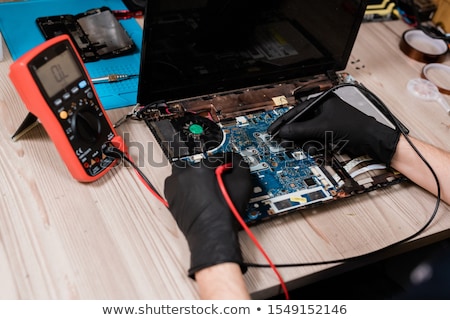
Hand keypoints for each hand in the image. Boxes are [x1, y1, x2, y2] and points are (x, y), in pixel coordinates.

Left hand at [164, 153, 251, 278]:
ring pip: (184, 171)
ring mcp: (175, 184)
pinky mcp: (169, 195)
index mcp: (202, 168)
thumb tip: (235, 159)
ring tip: (203, 187)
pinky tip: (194, 194)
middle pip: (198, 163)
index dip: (224, 162)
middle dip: (206, 169)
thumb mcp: (243, 184)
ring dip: (192, 176)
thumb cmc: (224, 213)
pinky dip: (183, 186)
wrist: (212, 232)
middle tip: (214, 179)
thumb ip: (240, 164)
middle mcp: (185, 173)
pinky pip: (176, 183)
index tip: (226, 166)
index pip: (215, 157)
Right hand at [268, 91, 400, 164]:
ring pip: (308, 134)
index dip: (283, 123)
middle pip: (301, 124)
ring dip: (307, 142)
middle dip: (296, 136)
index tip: (272, 131)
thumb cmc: (353, 127)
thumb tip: (283, 132)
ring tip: (312, 147)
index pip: (296, 111)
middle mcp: (323, 110)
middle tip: (287, 143)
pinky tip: (319, 148)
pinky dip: (315, 145)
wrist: (372, 140)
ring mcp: (327, 122)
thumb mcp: (321, 128)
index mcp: (321, 102)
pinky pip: (316, 139)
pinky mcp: (331, 132)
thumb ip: (300, 130)